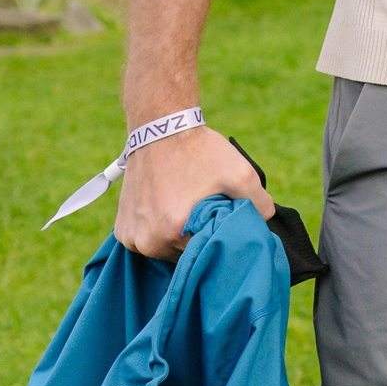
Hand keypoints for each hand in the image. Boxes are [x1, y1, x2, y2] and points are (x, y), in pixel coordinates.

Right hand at [114, 124, 270, 259]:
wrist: (160, 130)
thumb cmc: (200, 153)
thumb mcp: (242, 174)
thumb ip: (259, 204)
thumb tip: (264, 224)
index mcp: (172, 233)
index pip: (206, 254)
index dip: (218, 239)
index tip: (223, 221)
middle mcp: (147, 242)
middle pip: (185, 255)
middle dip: (199, 238)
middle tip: (206, 212)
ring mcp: (131, 238)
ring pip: (166, 251)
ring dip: (179, 237)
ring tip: (188, 208)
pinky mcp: (122, 231)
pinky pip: (149, 241)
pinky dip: (161, 231)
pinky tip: (171, 209)